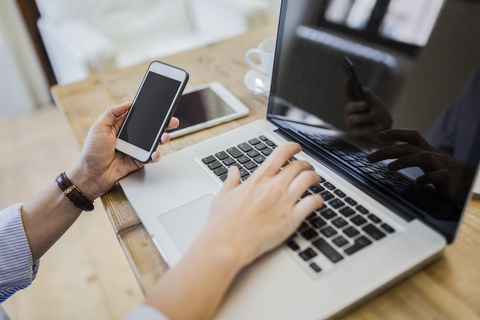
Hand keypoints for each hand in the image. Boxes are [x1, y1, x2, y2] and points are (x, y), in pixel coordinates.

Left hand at [67, 102, 178, 199]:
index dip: (148, 113)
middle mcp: (129, 137)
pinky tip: (155, 153)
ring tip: (165, 137)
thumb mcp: (98, 128)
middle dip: (162, 125)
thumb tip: (126, 103)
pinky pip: (149, 157)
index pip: (138, 117)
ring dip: (162, 139)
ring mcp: (134, 149)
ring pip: (153, 142)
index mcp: (120, 127)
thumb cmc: (92, 153)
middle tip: (171, 121)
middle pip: (149, 129)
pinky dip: (155, 155)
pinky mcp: (137, 160)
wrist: (92, 175)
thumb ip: (111, 113)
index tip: (159, 108)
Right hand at [200, 142, 323, 266]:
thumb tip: (233, 171)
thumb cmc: (223, 223)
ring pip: (308, 179)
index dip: (292, 147)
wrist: (227, 244)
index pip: (280, 153)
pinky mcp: (291, 219)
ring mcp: (284, 202)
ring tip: (315, 180)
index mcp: (258, 179)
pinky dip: (318, 199)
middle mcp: (273, 187)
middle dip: (306, 164)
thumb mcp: (223, 196)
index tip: (296, 147)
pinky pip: (312, 203)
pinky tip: (317, 201)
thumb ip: (231, 181)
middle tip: (307, 168)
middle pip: (298, 165)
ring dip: (315, 177)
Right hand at [343, 80, 392, 142]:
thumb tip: (364, 89)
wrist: (387, 135)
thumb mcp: (378, 106)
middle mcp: (351, 115)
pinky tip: (378, 127)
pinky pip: (361, 132)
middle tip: (365, 104)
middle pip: (348, 108)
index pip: (348, 95)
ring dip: (363, 117)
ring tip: (373, 115)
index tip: (348, 79)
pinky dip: (370, 129)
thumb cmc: (380, 118)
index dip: (347, 87)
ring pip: (353, 120)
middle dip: (356, 105)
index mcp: (355, 105)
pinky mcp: (356, 136)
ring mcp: (352, 126)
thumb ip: (371, 98)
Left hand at [367, 129, 475, 201]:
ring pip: (422, 157)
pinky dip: (428, 177)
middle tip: (369, 158)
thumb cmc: (446, 175)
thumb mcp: (427, 164)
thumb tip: (392, 152)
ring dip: (404, 161)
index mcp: (427, 151)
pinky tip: (417, 182)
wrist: (470, 185)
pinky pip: (440, 175)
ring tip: (389, 168)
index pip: (412, 136)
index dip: (395, 133)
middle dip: (387, 151)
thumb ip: (412, 157)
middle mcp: (434, 155)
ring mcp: (442, 166)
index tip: (378, 135)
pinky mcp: (449, 180)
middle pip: (409, 147)